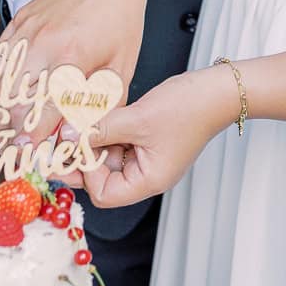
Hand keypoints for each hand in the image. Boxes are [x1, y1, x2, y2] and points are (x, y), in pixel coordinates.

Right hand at [0, 0, 147, 144]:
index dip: (32, 142)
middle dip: (13, 131)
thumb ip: (98, 108)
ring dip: (2, 110)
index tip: (31, 158)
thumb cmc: (120, 22)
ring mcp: (24, 32)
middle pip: (9, 103)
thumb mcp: (121, 70)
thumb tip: (75, 140)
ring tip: (16, 125)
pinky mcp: (15, 23)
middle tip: (22, 146)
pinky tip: (13, 97)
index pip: (39, 113)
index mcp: (71, 58)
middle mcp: (40, 44)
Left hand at [71, 67, 238, 208]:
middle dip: (84, 157)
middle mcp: (148, 176)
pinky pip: (119, 145)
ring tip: (85, 120)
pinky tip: (99, 116)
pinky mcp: (148, 144)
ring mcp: (148, 160)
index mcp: (149, 181)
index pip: (103, 194)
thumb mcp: (137, 118)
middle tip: (67, 135)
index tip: (73, 147)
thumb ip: (99, 129)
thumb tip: (66, 138)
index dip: (86, 172)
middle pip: (103, 180)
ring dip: (94, 141)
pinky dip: (107, 132)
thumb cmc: (188, 108)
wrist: (218, 90)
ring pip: (108, 159)